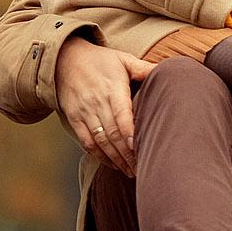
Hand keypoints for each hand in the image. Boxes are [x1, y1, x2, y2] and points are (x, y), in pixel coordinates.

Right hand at [55, 37, 152, 175]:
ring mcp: (84, 113)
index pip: (122, 115)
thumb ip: (143, 68)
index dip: (130, 134)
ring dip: (116, 159)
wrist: (64, 60)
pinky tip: (112, 164)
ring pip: (100, 141)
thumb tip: (167, 69)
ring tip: (130, 171)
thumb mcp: (122, 59)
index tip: (139, 148)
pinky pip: (86, 142)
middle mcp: (97, 103)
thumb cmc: (100, 60)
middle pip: (113, 133)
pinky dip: (99, 156)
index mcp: (112, 89)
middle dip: (127, 154)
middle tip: (142, 168)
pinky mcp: (74, 119)